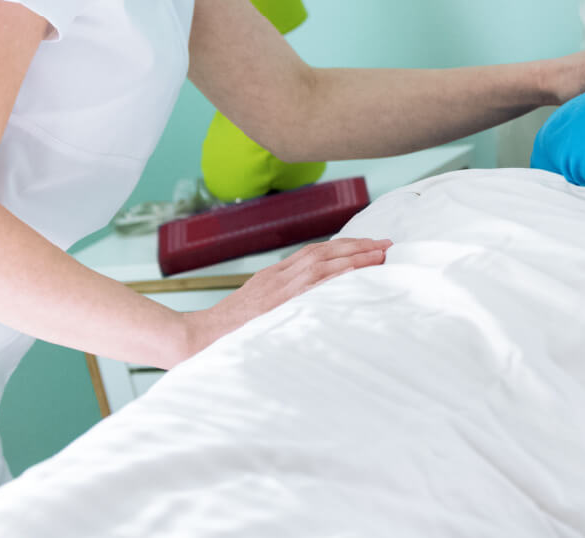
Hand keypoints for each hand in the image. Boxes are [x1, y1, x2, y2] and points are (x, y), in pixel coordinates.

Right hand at [180, 236, 390, 360]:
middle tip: (385, 245)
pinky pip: (315, 284)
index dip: (342, 248)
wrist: (199, 338)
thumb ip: (281, 303)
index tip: (366, 247)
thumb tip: (309, 306)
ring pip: (324, 263)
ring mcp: (280, 289)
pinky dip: (338, 276)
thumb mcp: (256, 310)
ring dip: (355, 257)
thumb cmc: (226, 333)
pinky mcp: (281, 303)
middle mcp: (279, 277)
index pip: (314, 254)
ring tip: (380, 255)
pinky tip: (359, 274)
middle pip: (324, 252)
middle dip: (356, 247)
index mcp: (274, 277)